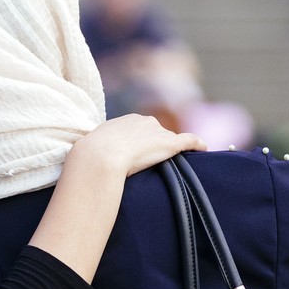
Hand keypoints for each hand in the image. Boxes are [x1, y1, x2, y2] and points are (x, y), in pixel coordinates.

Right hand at [68, 113, 205, 177]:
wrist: (100, 158)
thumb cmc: (90, 157)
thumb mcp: (90, 150)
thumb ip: (95, 154)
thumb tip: (84, 167)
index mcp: (125, 121)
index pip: (138, 129)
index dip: (139, 142)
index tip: (138, 154)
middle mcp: (144, 121)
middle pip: (156, 132)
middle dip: (157, 144)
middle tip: (153, 160)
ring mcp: (158, 132)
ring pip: (170, 140)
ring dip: (173, 149)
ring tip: (178, 161)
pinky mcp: (170, 143)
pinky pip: (189, 140)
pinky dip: (197, 144)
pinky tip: (204, 149)